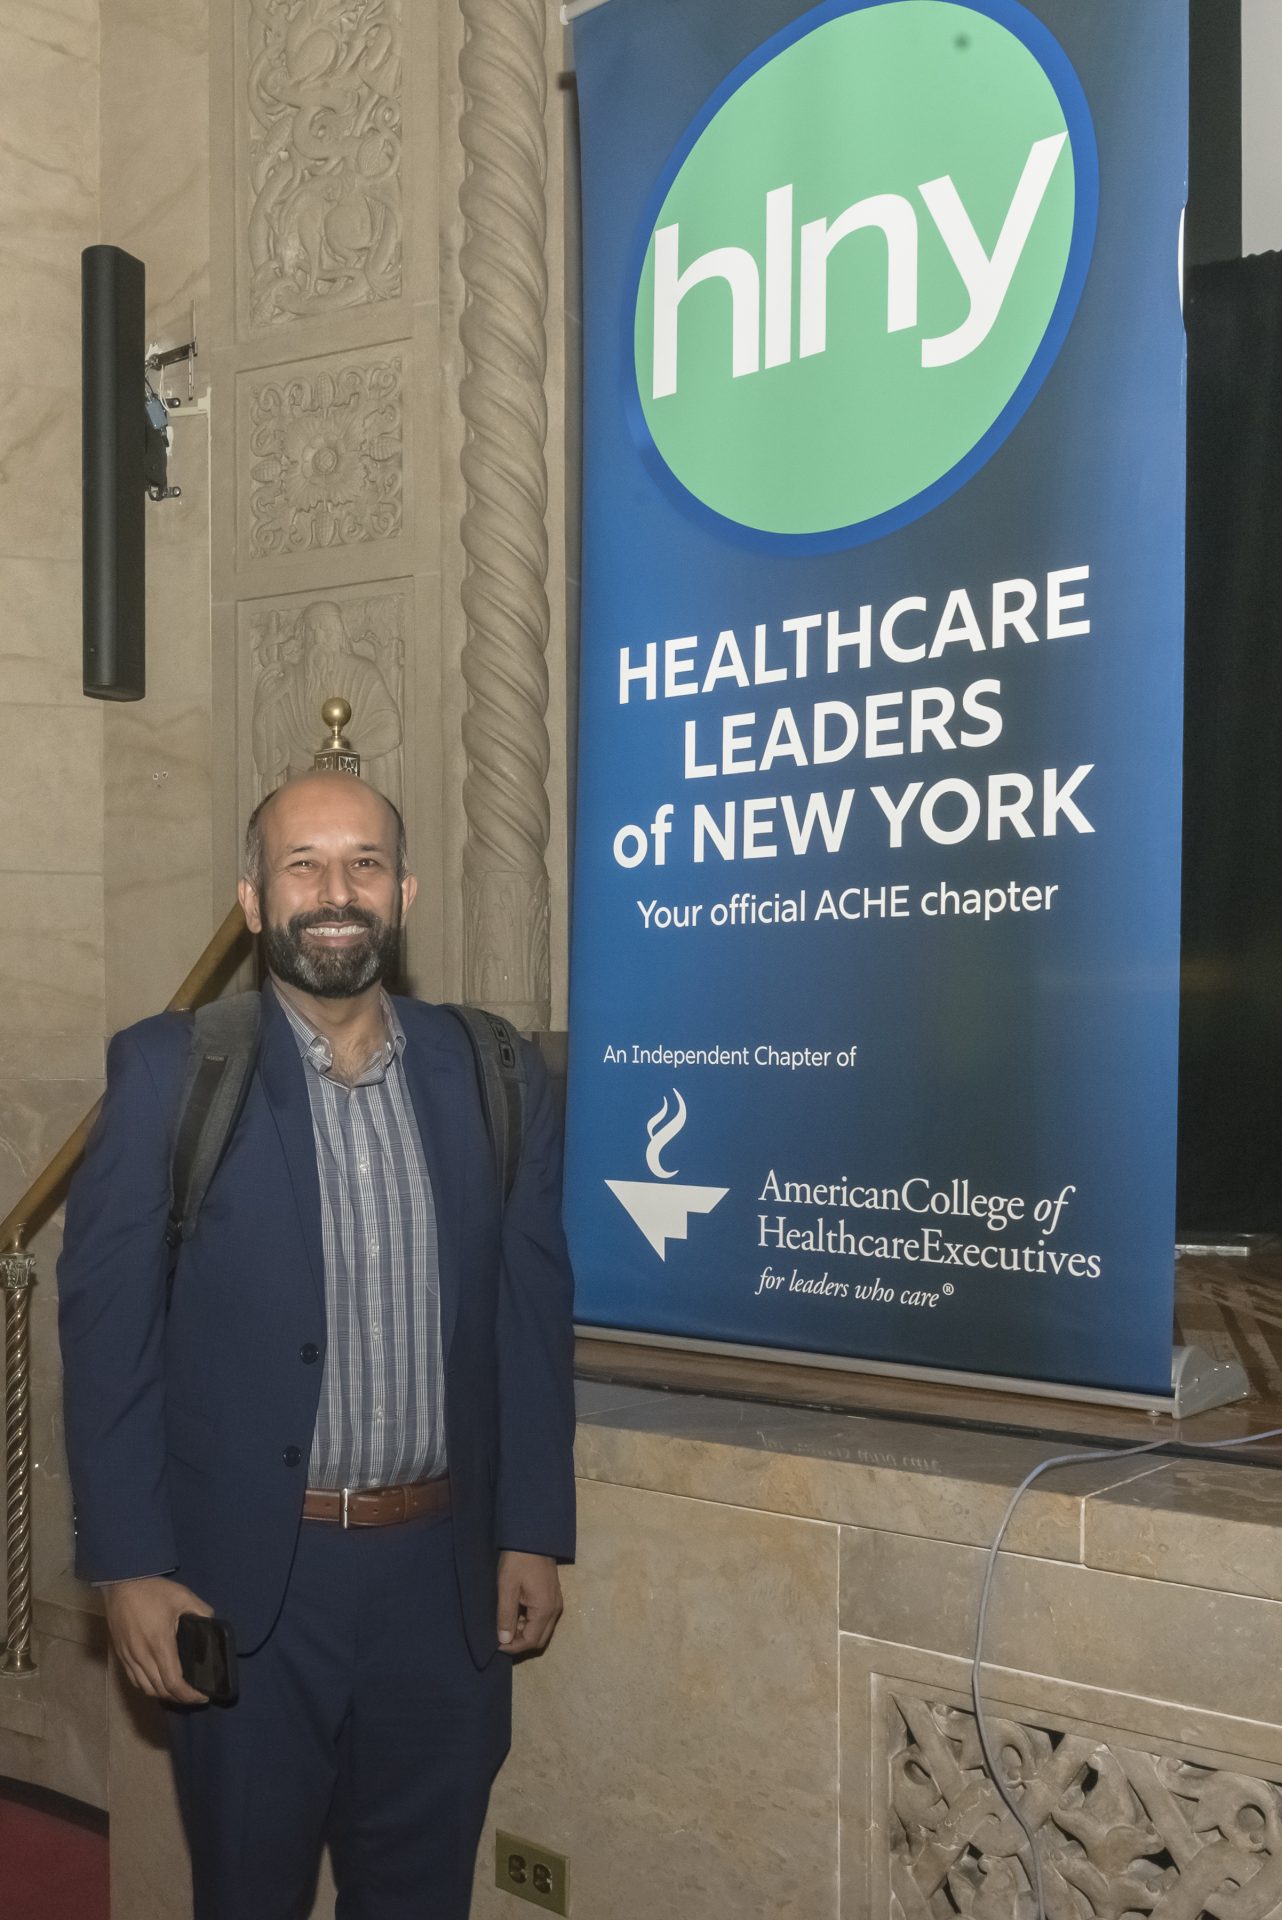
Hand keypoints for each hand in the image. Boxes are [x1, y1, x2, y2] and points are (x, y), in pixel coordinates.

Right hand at [102, 1577, 214, 1704]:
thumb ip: (201, 1611)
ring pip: (146, 1688)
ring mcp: (129, 1658)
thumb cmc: (152, 1591)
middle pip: (160, 1690)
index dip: (188, 1695)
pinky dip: (148, 1686)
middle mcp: (143, 1657)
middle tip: (194, 1695)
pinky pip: (134, 1680)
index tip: (202, 1697)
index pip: (174, 1682)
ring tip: (178, 1691)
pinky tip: (158, 1681)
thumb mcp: (183, 1596)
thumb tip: (213, 1622)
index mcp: (160, 1645)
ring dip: (163, 1694)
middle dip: (179, 1698)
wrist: (121, 1584)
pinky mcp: (121, 1655)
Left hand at [496, 1552, 562, 1655]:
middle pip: (539, 1640)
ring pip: (542, 1630)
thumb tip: (504, 1641)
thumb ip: (506, 1616)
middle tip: (501, 1638)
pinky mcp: (553, 1596)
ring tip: (505, 1625)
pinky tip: (515, 1614)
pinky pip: (543, 1619)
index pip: (531, 1641)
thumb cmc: (518, 1560)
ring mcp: (556, 1602)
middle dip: (520, 1643)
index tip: (495, 1645)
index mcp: (545, 1609)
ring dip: (524, 1633)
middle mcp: (555, 1609)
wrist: (532, 1536)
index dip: (513, 1647)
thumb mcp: (507, 1588)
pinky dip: (529, 1623)